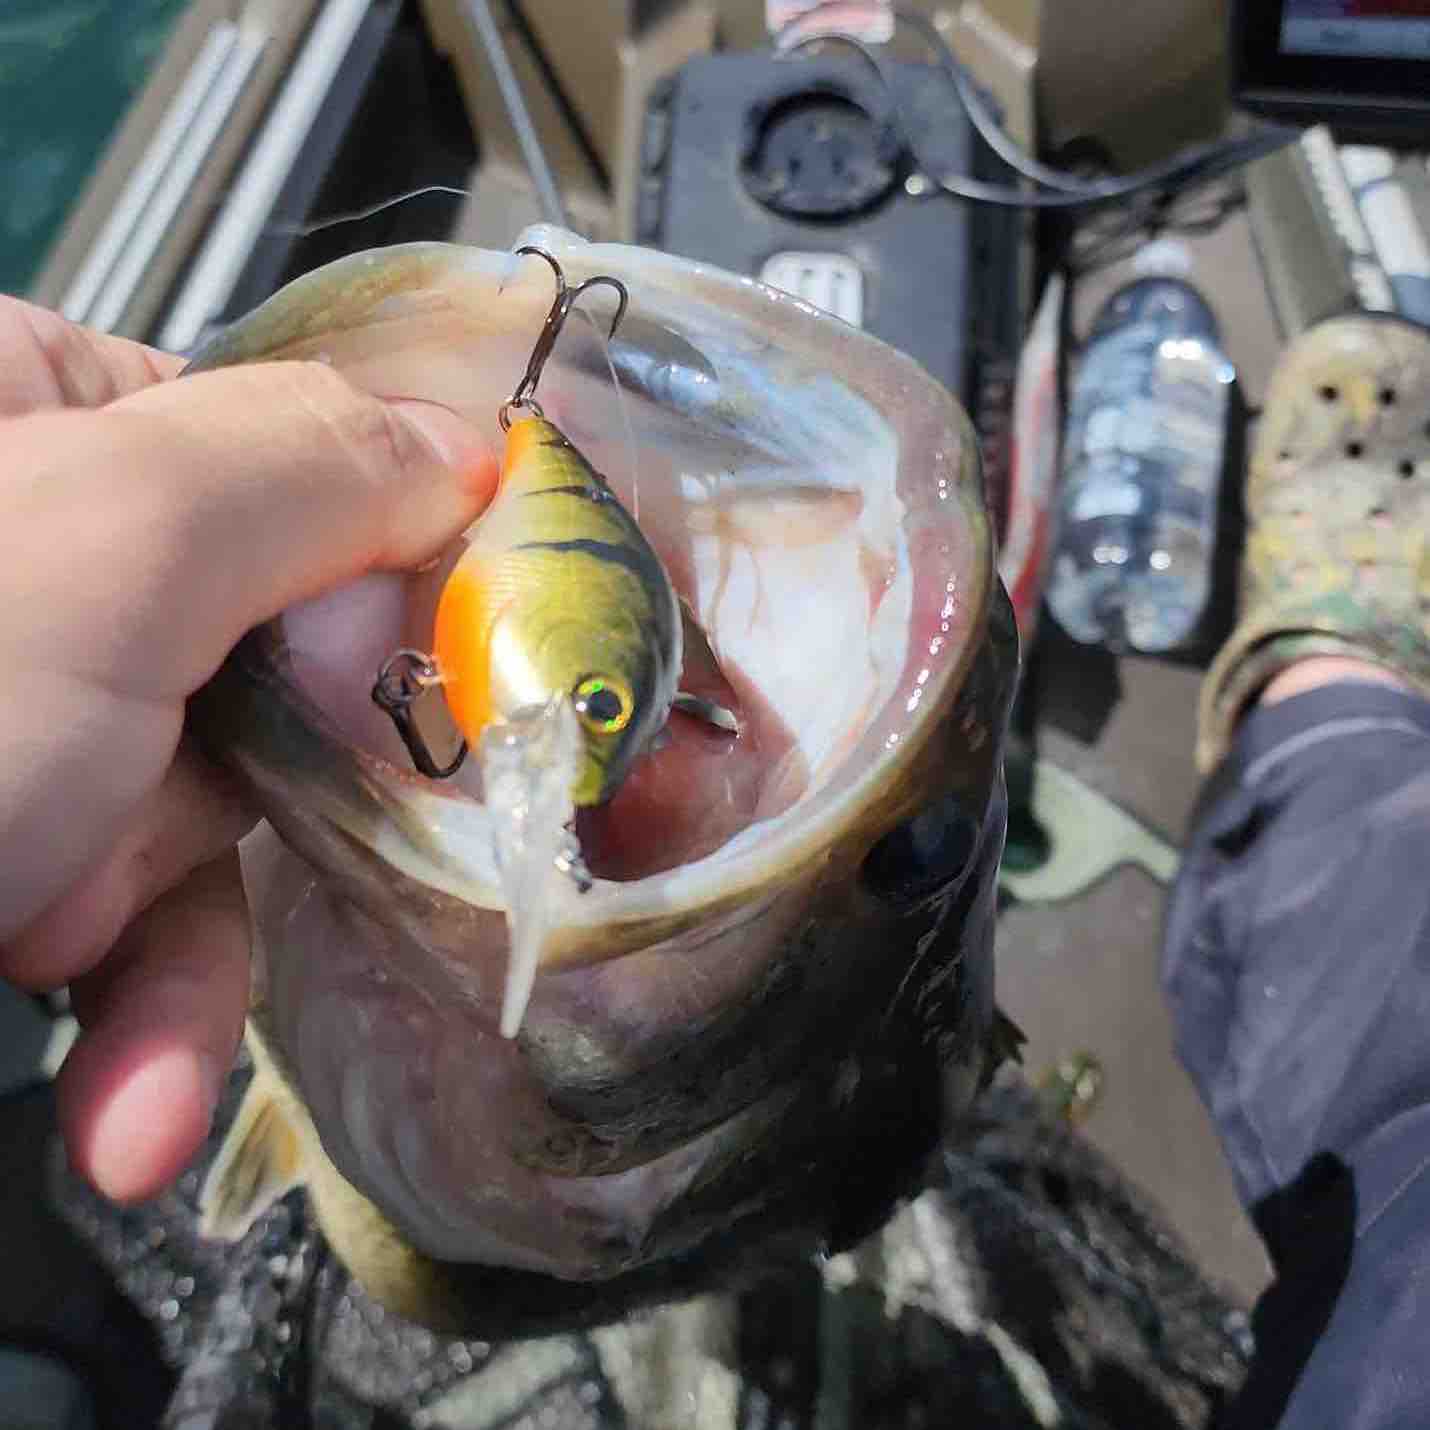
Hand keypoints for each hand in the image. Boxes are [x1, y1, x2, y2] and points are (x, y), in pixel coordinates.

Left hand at [0, 297, 495, 1201]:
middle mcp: (35, 564)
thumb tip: (474, 454)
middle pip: (269, 659)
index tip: (470, 658)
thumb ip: (302, 468)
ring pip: (213, 818)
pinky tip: (126, 1113)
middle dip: (277, 792)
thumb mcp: (99, 547)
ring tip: (127, 1070)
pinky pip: (138, 926)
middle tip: (296, 849)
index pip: (288, 454)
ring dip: (186, 960)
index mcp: (31, 416)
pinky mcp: (12, 866)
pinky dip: (148, 1026)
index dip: (391, 559)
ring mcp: (22, 728)